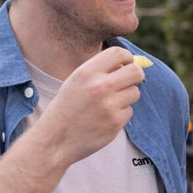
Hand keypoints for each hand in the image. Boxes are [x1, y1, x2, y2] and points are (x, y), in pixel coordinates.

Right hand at [38, 47, 145, 164]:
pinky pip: (129, 111)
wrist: (56, 139)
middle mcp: (99, 86)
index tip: (126, 64)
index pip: (119, 53)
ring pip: (134, 92)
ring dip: (127, 96)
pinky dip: (120, 114)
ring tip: (108, 104)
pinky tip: (104, 119)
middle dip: (136, 75)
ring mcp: (109, 105)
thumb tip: (134, 63)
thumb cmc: (68, 108)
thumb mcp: (76, 82)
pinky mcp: (115, 122)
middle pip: (135, 72)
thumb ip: (101, 71)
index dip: (127, 57)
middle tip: (130, 81)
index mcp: (86, 72)